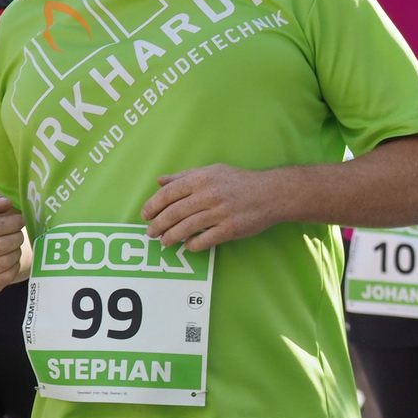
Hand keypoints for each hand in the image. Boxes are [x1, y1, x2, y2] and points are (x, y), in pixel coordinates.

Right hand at [0, 191, 27, 292]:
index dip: (13, 222)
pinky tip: (8, 260)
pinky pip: (8, 276)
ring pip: (8, 261)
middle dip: (17, 237)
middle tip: (17, 233)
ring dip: (16, 251)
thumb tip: (5, 202)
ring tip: (12, 246)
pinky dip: (14, 267)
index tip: (20, 219)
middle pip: (4, 245)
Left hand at [141, 163, 279, 250]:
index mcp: (202, 179)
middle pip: (174, 212)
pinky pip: (205, 240)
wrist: (272, 193)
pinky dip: (192, 245)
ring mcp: (220, 212)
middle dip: (158, 225)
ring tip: (164, 242)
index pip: (169, 193)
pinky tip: (187, 246)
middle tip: (150, 233)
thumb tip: (160, 181)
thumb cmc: (240, 181)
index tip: (145, 215)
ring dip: (171, 237)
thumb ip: (185, 176)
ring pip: (186, 228)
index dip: (153, 205)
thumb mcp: (212, 171)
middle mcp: (209, 195)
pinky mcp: (231, 228)